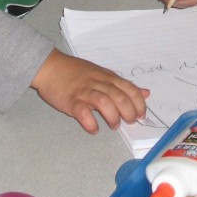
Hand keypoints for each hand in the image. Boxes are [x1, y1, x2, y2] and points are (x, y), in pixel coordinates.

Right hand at [31, 49, 148, 133]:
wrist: (50, 67)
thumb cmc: (77, 72)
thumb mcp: (104, 74)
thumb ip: (123, 85)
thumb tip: (145, 93)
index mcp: (108, 77)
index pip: (130, 89)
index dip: (139, 103)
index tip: (141, 115)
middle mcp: (98, 83)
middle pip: (119, 97)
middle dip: (129, 112)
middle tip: (129, 122)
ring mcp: (84, 91)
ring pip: (104, 102)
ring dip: (112, 116)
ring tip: (113, 125)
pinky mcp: (71, 101)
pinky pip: (83, 112)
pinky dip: (90, 122)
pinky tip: (94, 129)